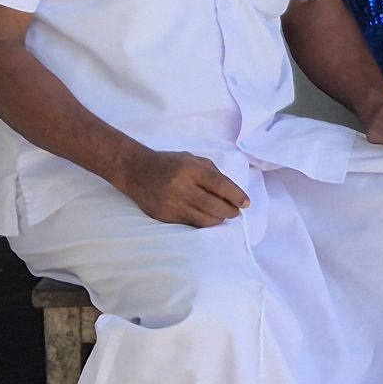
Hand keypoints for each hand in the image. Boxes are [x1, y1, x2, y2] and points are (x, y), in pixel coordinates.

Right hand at [114, 149, 249, 226]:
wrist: (136, 171)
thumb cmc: (169, 163)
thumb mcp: (193, 159)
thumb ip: (213, 173)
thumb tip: (233, 192)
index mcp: (191, 169)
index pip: (220, 185)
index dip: (236, 196)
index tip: (246, 203)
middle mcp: (182, 187)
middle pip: (215, 206)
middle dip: (231, 211)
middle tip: (236, 211)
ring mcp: (172, 204)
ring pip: (204, 219)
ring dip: (219, 219)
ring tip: (224, 215)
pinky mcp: (165, 216)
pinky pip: (191, 224)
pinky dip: (204, 222)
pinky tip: (208, 217)